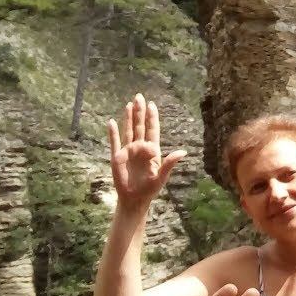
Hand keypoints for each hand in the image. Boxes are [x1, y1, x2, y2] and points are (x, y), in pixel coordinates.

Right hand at [107, 93, 186, 211]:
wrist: (134, 199)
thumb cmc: (150, 189)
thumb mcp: (161, 176)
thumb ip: (170, 163)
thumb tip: (183, 152)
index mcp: (152, 151)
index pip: (152, 130)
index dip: (152, 118)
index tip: (152, 105)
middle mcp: (140, 148)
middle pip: (140, 126)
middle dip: (140, 112)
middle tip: (139, 96)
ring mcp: (128, 151)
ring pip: (128, 130)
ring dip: (128, 118)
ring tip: (129, 104)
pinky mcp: (117, 157)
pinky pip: (114, 142)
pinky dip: (113, 133)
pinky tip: (111, 122)